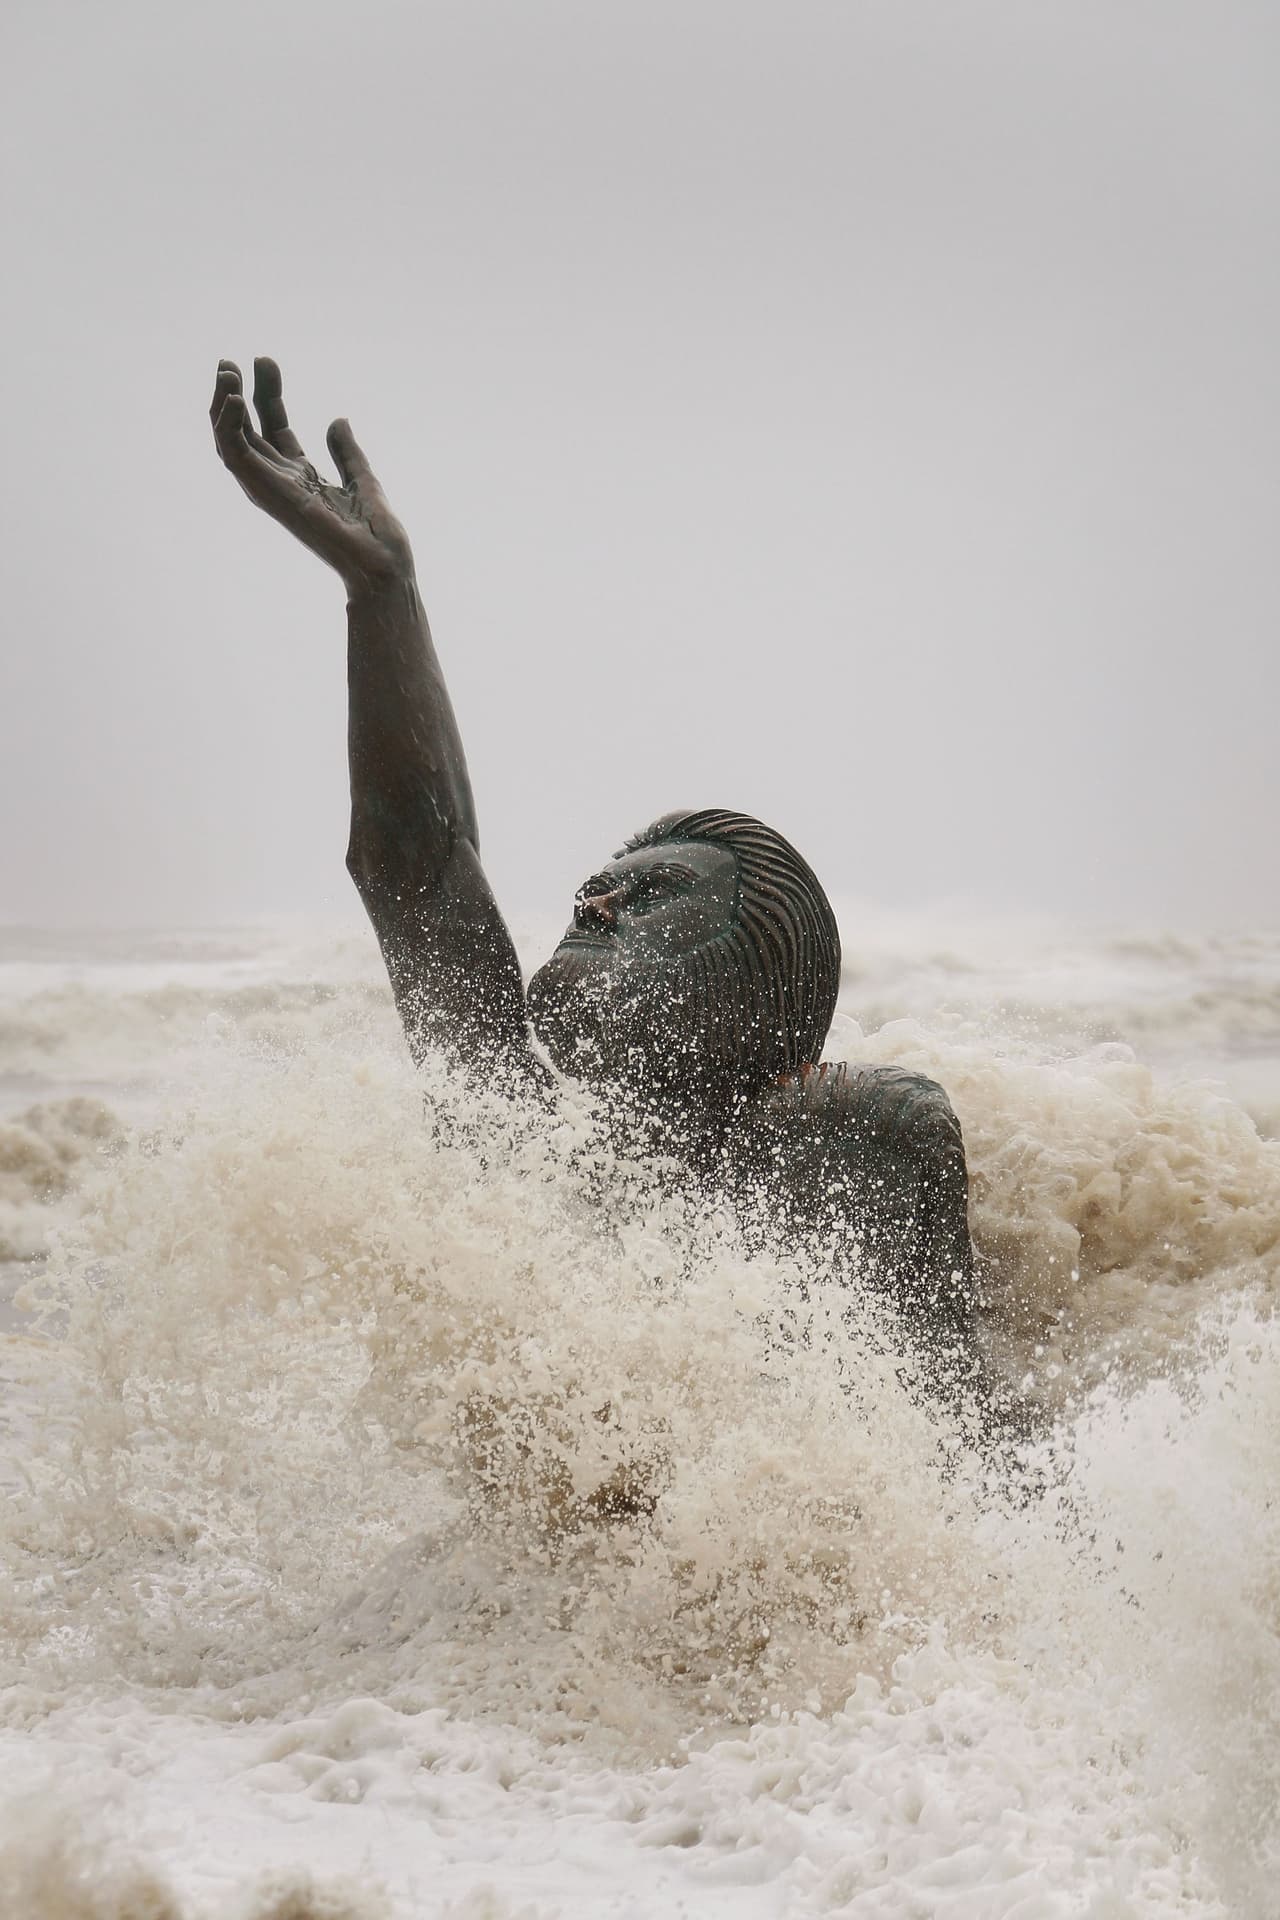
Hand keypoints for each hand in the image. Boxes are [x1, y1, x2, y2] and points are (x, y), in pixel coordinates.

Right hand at [211, 358, 412, 590]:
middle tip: (232, 361)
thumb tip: (337, 420)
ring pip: (231, 443)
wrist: (382, 562)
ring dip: (222, 407)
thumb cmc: (375, 534)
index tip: (263, 361)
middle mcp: (280, 483)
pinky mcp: (268, 494)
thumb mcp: (360, 476)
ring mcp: (272, 488)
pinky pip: (235, 457)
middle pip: (249, 431)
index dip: (267, 394)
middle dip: (236, 395)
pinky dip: (228, 427)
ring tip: (227, 371)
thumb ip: (345, 450)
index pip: (275, 428)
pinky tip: (232, 398)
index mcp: (301, 478)